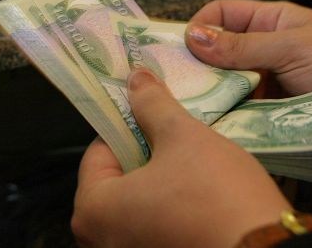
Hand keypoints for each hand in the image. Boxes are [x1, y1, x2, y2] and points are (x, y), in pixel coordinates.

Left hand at [72, 68, 290, 247]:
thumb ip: (152, 105)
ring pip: (136, 205)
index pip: (98, 152)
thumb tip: (136, 80)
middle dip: (142, 154)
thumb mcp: (183, 137)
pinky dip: (169, 208)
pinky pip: (153, 227)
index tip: (150, 113)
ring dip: (157, 181)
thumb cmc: (218, 198)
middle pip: (115, 180)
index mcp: (93, 211)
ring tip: (188, 161)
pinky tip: (197, 193)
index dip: (127, 126)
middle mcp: (101, 242)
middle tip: (172, 136)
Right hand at [186, 0, 311, 109]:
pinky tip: (215, 121)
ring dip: (213, 91)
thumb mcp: (290, 48)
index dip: (200, 25)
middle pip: (219, 50)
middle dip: (201, 63)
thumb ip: (242, 45)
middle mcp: (264, 48)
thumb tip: (193, 36)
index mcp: (270, 20)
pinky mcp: (270, 109)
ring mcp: (267, 79)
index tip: (183, 49)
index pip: (222, 13)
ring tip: (195, 105)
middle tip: (181, 83)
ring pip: (227, 81)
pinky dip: (228, 112)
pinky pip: (241, 106)